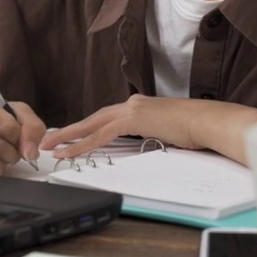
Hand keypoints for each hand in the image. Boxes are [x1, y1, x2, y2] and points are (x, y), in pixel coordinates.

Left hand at [40, 94, 201, 158]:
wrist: (207, 121)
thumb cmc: (194, 129)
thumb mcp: (167, 131)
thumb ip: (151, 134)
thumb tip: (147, 143)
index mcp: (138, 107)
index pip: (105, 118)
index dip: (86, 128)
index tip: (70, 136)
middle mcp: (131, 104)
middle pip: (92, 118)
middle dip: (69, 130)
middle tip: (48, 140)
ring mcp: (131, 109)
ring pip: (91, 125)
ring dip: (69, 136)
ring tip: (50, 147)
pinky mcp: (133, 118)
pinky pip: (101, 135)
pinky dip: (83, 144)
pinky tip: (70, 152)